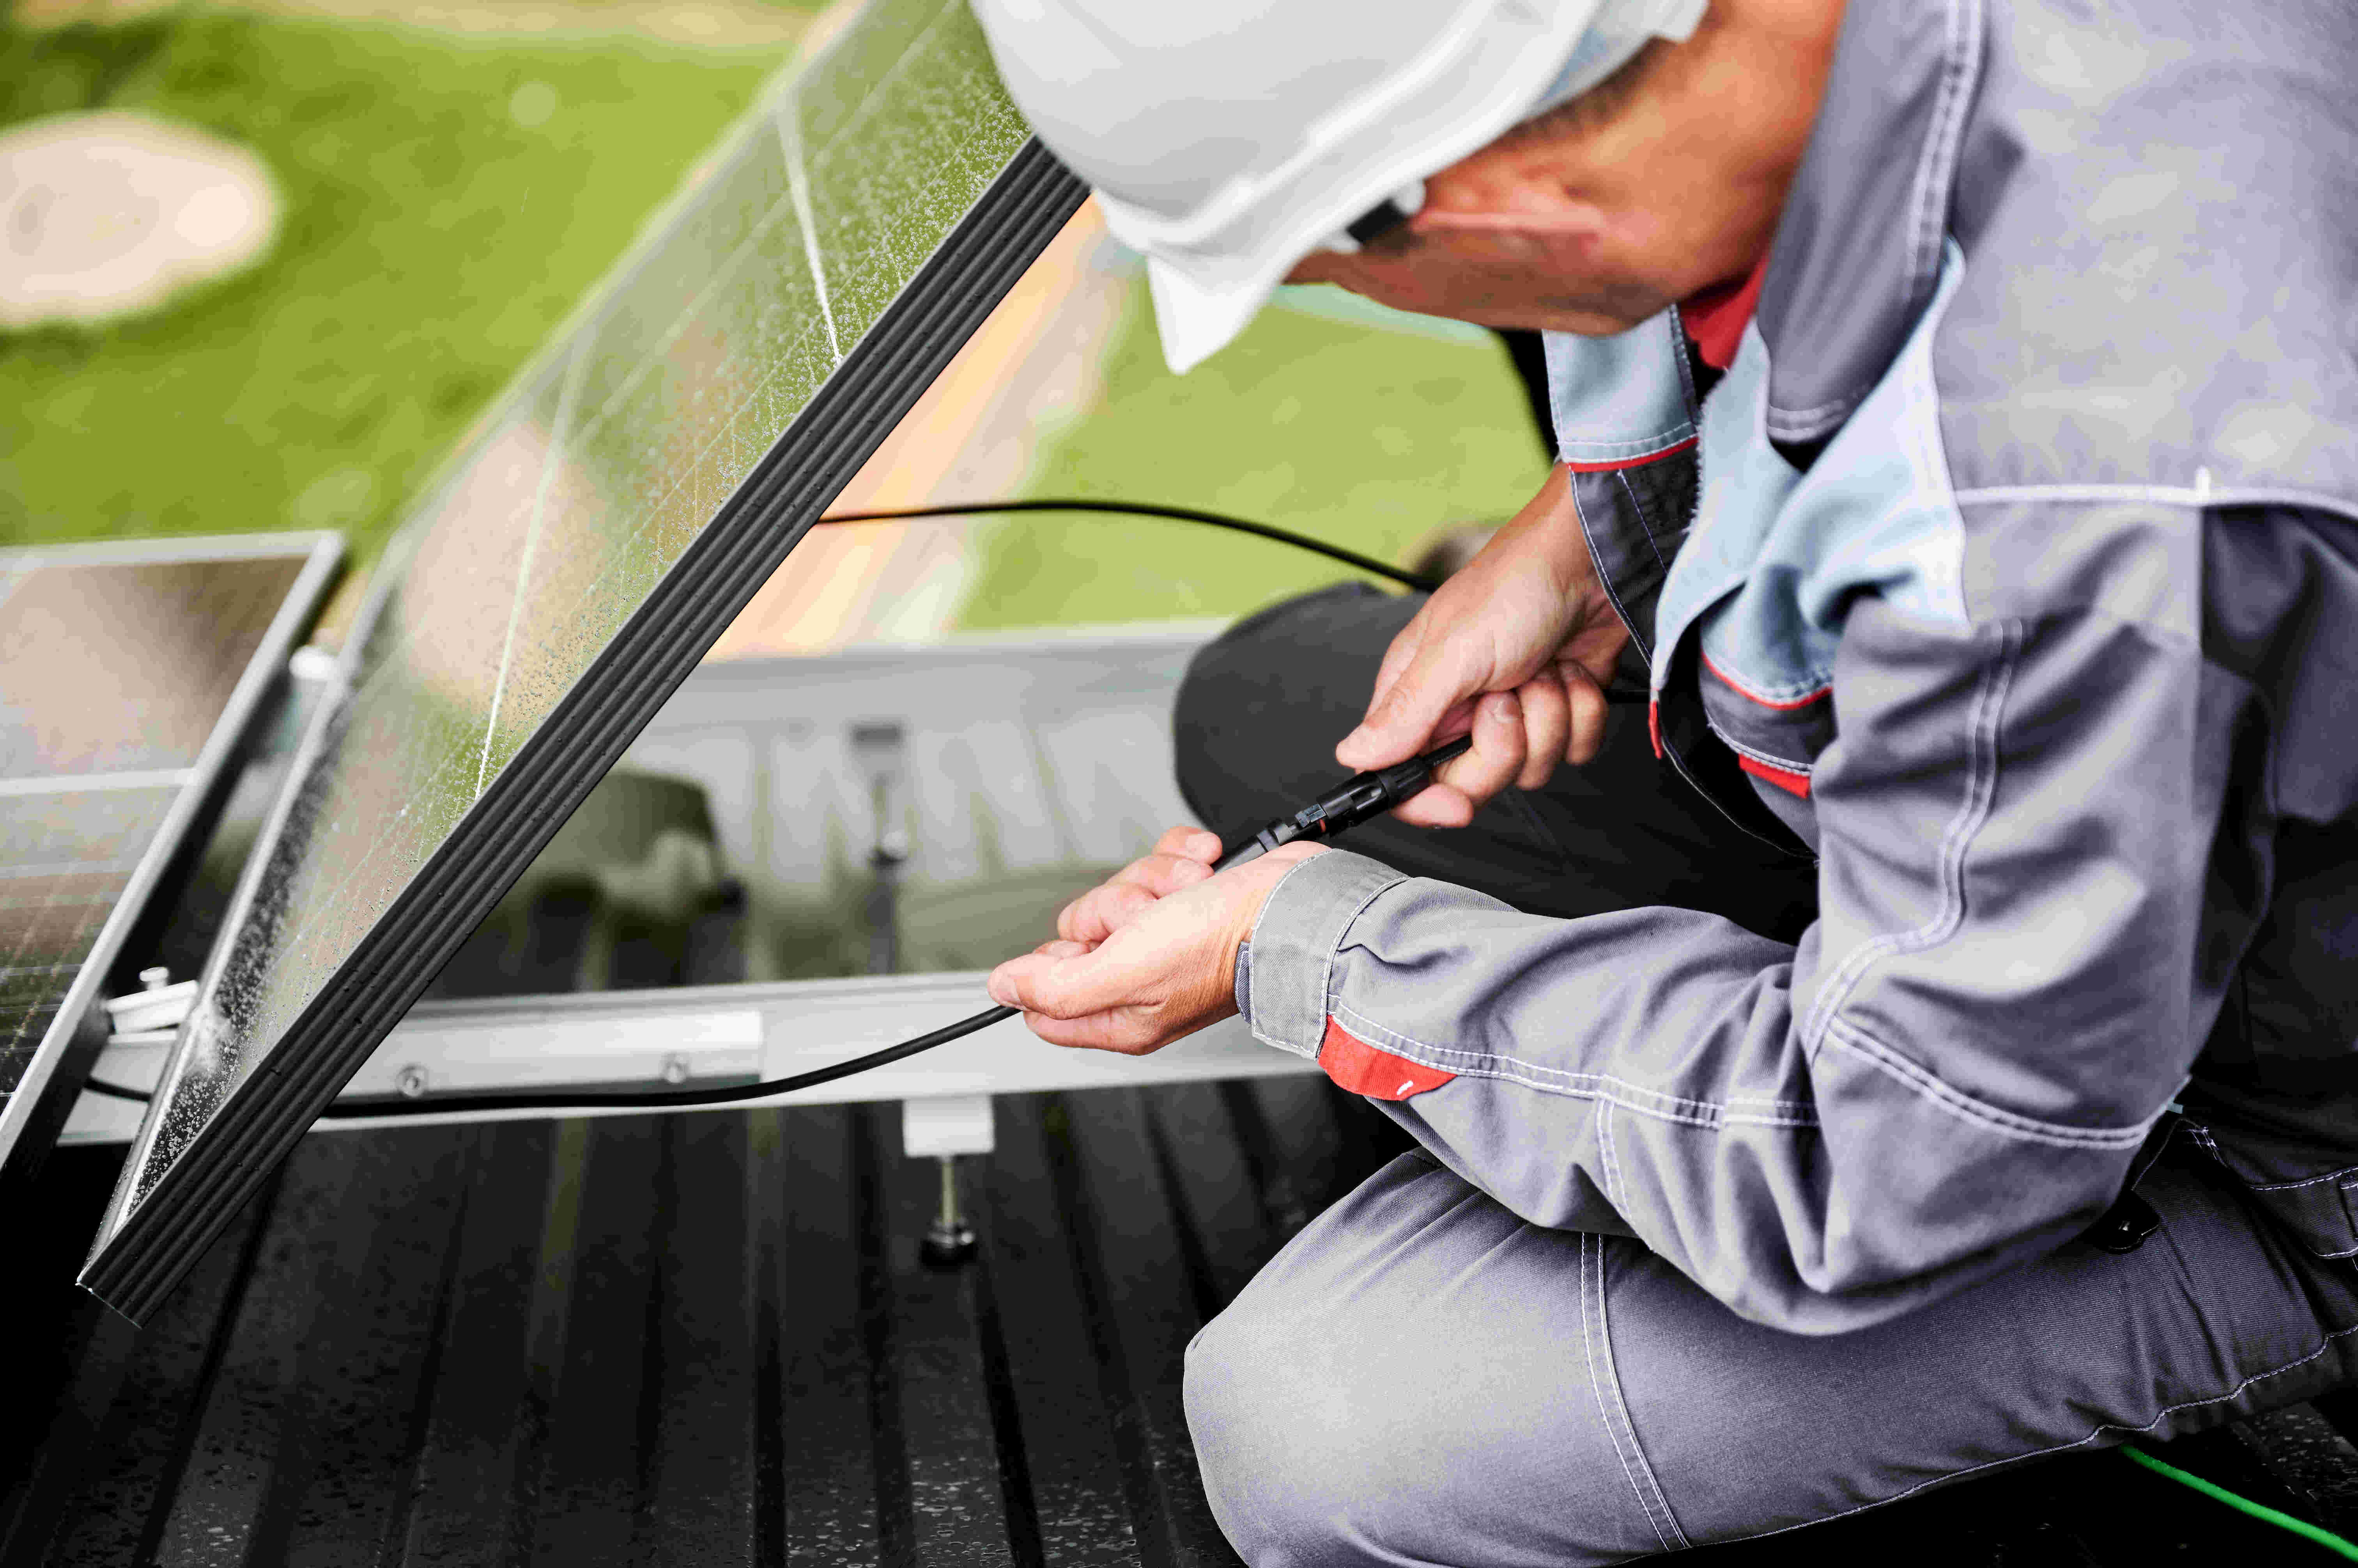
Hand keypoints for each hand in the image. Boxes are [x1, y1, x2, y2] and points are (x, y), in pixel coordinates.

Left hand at [987, 827, 1325, 1052]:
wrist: (1292, 903)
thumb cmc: (1222, 944)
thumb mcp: (1123, 972)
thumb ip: (1055, 988)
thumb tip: (1003, 988)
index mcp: (1122, 1015)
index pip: (1046, 998)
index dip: (1056, 964)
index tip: (1090, 949)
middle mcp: (1140, 979)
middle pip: (1081, 931)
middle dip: (1115, 908)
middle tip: (1150, 919)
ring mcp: (1165, 937)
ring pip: (1120, 890)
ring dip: (1155, 878)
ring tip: (1189, 892)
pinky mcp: (1188, 897)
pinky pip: (1158, 862)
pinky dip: (1181, 856)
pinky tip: (1203, 868)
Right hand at [1335, 465, 1628, 825]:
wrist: (1590, 560)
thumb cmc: (1514, 587)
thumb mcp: (1451, 652)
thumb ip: (1404, 713)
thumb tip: (1352, 754)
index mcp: (1419, 697)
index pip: (1405, 778)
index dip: (1428, 801)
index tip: (1457, 805)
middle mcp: (1463, 711)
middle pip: (1475, 782)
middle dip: (1503, 743)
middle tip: (1506, 695)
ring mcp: (1515, 712)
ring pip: (1532, 769)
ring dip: (1548, 716)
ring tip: (1541, 670)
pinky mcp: (1560, 710)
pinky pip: (1575, 750)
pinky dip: (1581, 711)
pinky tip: (1571, 672)